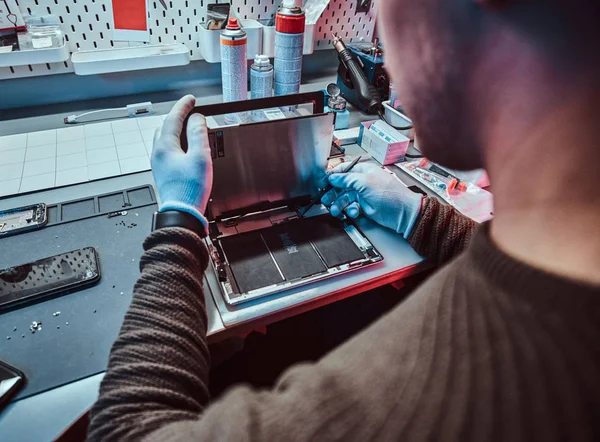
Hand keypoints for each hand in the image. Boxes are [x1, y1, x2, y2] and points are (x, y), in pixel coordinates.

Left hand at [151, 95, 212, 229]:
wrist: (182, 213)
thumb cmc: (190, 190)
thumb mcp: (200, 158)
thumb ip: (199, 135)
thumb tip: (197, 119)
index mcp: (165, 147)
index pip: (173, 118)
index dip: (184, 106)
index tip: (192, 99)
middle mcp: (158, 153)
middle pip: (165, 126)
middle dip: (178, 116)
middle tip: (190, 111)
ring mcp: (159, 164)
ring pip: (164, 138)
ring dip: (175, 129)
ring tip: (189, 127)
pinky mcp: (164, 173)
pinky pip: (166, 149)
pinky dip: (176, 141)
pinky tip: (185, 147)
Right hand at [320, 162, 422, 237]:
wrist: (402, 213)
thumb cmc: (390, 194)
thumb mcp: (365, 182)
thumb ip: (347, 179)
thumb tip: (333, 177)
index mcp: (363, 171)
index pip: (343, 170)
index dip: (333, 176)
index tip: (323, 183)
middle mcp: (362, 182)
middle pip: (341, 186)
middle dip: (332, 193)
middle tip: (325, 200)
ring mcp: (363, 195)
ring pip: (344, 198)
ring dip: (338, 204)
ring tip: (335, 210)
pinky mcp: (364, 207)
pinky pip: (351, 207)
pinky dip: (350, 210)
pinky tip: (354, 212)